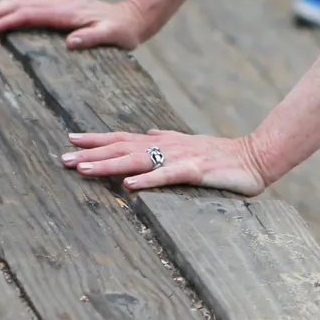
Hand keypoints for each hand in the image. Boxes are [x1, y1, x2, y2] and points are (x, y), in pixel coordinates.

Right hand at [0, 0, 153, 48]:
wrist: (135, 16)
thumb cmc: (124, 31)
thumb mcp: (114, 36)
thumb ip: (95, 37)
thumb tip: (72, 41)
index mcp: (67, 13)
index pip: (31, 15)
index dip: (8, 21)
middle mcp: (60, 5)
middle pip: (20, 4)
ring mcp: (59, 4)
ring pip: (22, 1)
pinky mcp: (60, 7)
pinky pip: (30, 4)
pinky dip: (12, 5)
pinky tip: (3, 8)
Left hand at [61, 130, 271, 194]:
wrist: (255, 156)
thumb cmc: (222, 154)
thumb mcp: (190, 145)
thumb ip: (167, 139)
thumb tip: (148, 133)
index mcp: (163, 141)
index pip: (123, 139)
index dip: (97, 140)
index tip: (71, 141)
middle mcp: (166, 146)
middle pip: (123, 149)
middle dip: (92, 154)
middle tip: (63, 159)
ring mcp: (180, 158)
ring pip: (138, 161)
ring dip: (110, 165)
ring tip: (85, 170)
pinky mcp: (195, 172)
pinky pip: (167, 177)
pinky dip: (147, 180)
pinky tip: (130, 186)